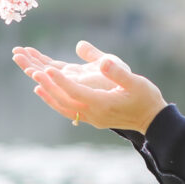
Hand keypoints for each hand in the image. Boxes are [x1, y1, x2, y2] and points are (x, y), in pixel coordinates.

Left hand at [11, 41, 168, 133]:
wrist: (152, 120)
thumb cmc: (146, 98)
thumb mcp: (136, 82)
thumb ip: (119, 73)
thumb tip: (103, 63)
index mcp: (103, 104)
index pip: (76, 92)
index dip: (60, 81)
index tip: (46, 68)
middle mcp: (94, 114)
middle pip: (65, 100)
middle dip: (48, 85)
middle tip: (32, 70)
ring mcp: (92, 118)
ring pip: (63, 107)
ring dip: (48, 94)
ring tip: (35, 81)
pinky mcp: (92, 118)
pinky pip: (68, 110)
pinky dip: (55, 101)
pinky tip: (47, 92)